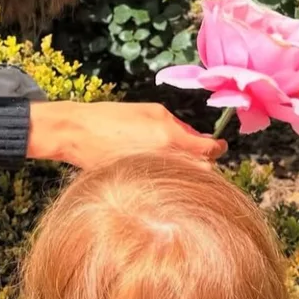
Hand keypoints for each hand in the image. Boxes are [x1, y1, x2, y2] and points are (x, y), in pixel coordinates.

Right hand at [26, 100, 226, 167]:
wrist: (77, 133)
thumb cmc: (113, 117)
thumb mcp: (151, 112)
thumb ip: (179, 127)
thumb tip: (198, 140)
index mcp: (168, 138)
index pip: (208, 151)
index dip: (218, 149)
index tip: (221, 146)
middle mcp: (163, 160)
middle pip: (202, 171)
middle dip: (204, 163)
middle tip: (199, 154)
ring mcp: (150, 176)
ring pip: (184, 179)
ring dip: (186, 172)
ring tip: (177, 162)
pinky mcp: (138, 185)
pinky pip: (164, 186)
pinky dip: (168, 180)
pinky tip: (159, 172)